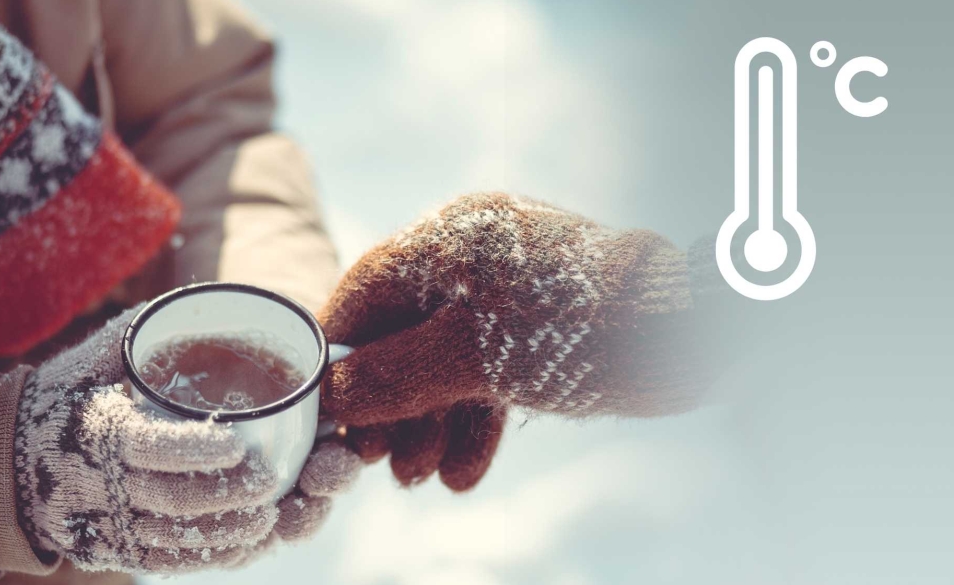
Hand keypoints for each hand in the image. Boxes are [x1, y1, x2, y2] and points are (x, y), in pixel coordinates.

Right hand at [16, 306, 361, 573]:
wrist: (8, 456)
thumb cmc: (66, 393)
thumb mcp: (94, 355)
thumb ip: (144, 331)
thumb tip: (207, 298)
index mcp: (96, 429)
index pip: (146, 445)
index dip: (192, 449)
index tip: (235, 443)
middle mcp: (98, 482)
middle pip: (168, 498)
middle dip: (224, 495)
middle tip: (270, 482)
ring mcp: (105, 521)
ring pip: (171, 538)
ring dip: (224, 532)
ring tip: (268, 518)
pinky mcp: (112, 548)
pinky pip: (163, 562)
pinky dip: (205, 559)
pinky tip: (244, 547)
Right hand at [319, 193, 706, 490]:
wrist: (698, 339)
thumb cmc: (583, 331)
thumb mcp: (476, 360)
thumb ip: (399, 377)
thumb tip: (334, 397)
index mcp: (448, 239)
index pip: (365, 289)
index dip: (341, 353)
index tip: (322, 408)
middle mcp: (472, 257)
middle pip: (404, 332)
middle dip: (391, 404)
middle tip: (378, 463)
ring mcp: (507, 292)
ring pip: (446, 359)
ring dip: (430, 422)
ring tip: (420, 479)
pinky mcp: (539, 329)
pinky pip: (488, 371)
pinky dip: (474, 418)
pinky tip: (464, 471)